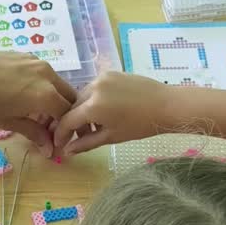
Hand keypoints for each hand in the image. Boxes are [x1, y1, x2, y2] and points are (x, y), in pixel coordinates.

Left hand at [0, 50, 76, 153]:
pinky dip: (42, 87)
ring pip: (56, 83)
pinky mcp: (25, 56)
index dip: (64, 131)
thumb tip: (50, 149)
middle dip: (63, 114)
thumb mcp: (7, 122)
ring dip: (53, 100)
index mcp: (45, 94)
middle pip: (68, 96)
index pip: (68, 115)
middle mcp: (47, 75)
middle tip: (49, 130)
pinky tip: (24, 98)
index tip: (54, 143)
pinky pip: (42, 74)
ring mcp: (36, 62)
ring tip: (35, 116)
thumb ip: (34, 133)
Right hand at [52, 72, 179, 155]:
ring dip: (82, 111)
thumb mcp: (111, 137)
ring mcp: (102, 77)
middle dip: (72, 122)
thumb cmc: (140, 125)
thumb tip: (67, 151)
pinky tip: (103, 112)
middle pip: (73, 106)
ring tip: (93, 126)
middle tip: (78, 137)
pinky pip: (94, 88)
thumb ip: (86, 143)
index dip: (61, 133)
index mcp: (93, 106)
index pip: (67, 120)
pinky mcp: (110, 73)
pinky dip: (93, 100)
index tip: (60, 143)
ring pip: (82, 96)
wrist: (166, 105)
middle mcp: (93, 88)